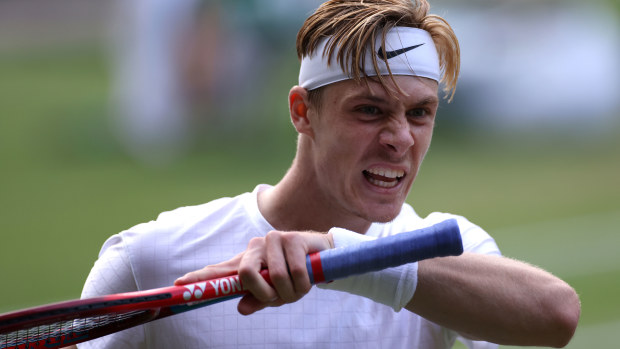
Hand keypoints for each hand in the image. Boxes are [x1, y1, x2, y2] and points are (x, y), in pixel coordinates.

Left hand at [175, 230, 332, 314]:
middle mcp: (256, 247)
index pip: (220, 269)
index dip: (200, 277)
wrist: (325, 257)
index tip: (179, 284)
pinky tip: (308, 280)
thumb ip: (257, 300)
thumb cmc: (294, 276)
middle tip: (274, 298)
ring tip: (298, 289)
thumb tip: (241, 309)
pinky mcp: (294, 238)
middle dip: (263, 294)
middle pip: (245, 273)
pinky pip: (295, 271)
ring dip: (290, 291)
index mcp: (247, 261)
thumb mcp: (275, 293)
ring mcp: (274, 240)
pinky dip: (303, 283)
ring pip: (275, 277)